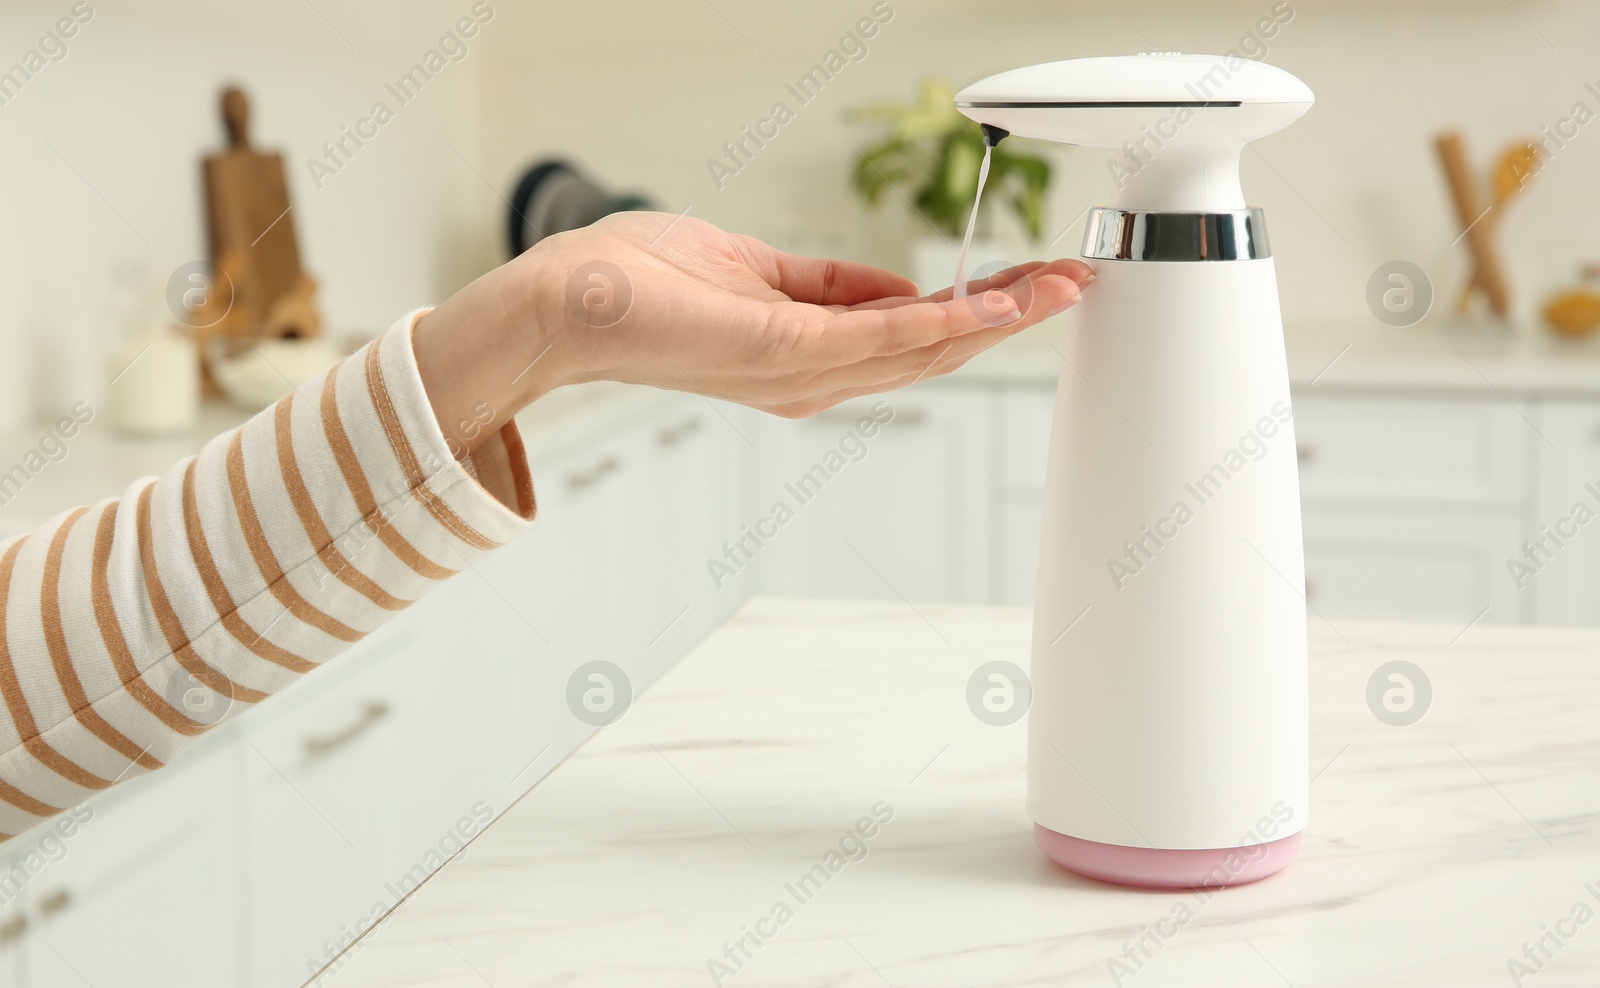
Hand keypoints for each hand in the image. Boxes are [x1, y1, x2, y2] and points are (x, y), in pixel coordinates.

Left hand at [414, 212, 1090, 451]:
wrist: (568, 302)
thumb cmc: (640, 286)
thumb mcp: (756, 273)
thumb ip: (826, 286)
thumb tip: (892, 288)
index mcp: (808, 355)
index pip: (911, 336)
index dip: (978, 311)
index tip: (1033, 283)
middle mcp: (812, 377)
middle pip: (933, 350)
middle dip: (1009, 316)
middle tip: (1075, 283)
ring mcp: (801, 371)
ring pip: (923, 348)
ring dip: (997, 318)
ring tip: (1059, 287)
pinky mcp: (785, 352)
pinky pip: (884, 338)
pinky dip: (945, 321)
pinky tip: (994, 302)